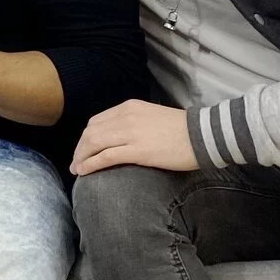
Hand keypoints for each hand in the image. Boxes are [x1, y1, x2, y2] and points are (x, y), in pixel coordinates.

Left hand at [72, 100, 196, 175]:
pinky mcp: (137, 150)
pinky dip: (90, 164)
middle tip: (76, 163)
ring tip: (77, 170)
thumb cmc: (182, 130)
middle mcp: (126, 117)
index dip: (86, 138)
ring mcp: (131, 133)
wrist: (203, 135)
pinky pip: (105, 157)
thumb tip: (121, 137)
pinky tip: (84, 172)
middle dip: (79, 149)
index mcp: (129, 107)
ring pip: (94, 144)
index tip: (83, 150)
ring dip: (81, 157)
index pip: (97, 121)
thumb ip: (134, 123)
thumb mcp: (152, 117)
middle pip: (91, 133)